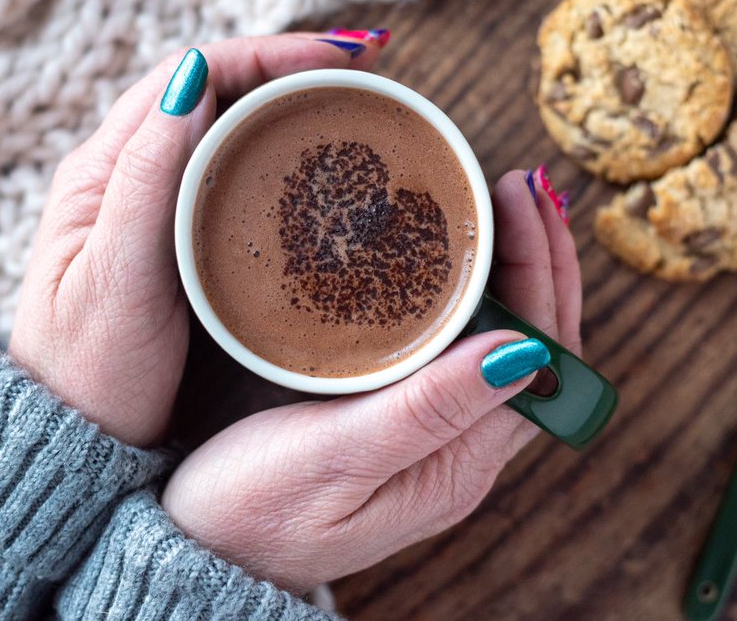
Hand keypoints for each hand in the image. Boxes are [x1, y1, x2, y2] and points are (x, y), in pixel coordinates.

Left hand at [8, 34, 383, 447]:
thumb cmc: (88, 371)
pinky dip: (282, 156)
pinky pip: (236, 177)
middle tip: (364, 72)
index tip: (337, 57)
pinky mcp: (180, 243)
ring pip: (230, 131)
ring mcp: (155, 208)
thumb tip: (191, 75)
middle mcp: (128, 174)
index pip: (194, 74)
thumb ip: (149, 179)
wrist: (74, 444)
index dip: (267, 53)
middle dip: (290, 69)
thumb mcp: (116, 276)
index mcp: (105, 169)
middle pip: (218, 91)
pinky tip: (322, 169)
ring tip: (355, 105)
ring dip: (290, 106)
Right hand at [162, 169, 581, 591]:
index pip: (541, 357)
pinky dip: (470, 289)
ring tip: (501, 201)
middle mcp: (462, 449)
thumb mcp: (333, 461)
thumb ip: (426, 410)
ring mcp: (436, 434)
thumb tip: (524, 352)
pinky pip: (460, 343)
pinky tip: (451, 252)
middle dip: (541, 258)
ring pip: (504, 338)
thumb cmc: (249, 514)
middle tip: (521, 183)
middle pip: (537, 342)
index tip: (521, 204)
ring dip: (513, 269)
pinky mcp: (402, 418)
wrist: (194, 554)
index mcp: (459, 463)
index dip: (542, 273)